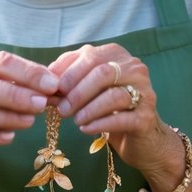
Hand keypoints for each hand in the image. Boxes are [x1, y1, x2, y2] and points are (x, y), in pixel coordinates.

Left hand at [48, 43, 168, 174]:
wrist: (139, 137)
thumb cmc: (107, 107)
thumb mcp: (87, 87)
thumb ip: (68, 79)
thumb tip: (45, 80)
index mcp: (117, 55)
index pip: (89, 56)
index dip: (68, 73)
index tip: (51, 91)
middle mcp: (134, 69)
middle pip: (102, 73)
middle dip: (77, 92)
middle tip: (61, 109)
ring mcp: (144, 92)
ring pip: (113, 96)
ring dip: (88, 109)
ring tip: (75, 120)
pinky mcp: (146, 117)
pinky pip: (121, 118)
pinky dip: (99, 124)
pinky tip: (85, 129)